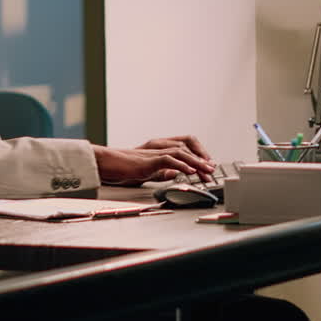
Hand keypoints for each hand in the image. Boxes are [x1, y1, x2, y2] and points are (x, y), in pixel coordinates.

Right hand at [93, 135, 215, 185]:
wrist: (109, 164)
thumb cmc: (126, 167)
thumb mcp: (150, 171)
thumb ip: (163, 171)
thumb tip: (176, 174)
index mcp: (161, 149)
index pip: (185, 145)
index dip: (198, 154)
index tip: (207, 165)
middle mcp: (160, 147)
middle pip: (186, 147)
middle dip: (201, 158)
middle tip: (212, 170)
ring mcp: (155, 153)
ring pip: (181, 152)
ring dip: (196, 162)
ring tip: (206, 171)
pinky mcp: (149, 160)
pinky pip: (168, 160)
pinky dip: (181, 165)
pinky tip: (189, 171)